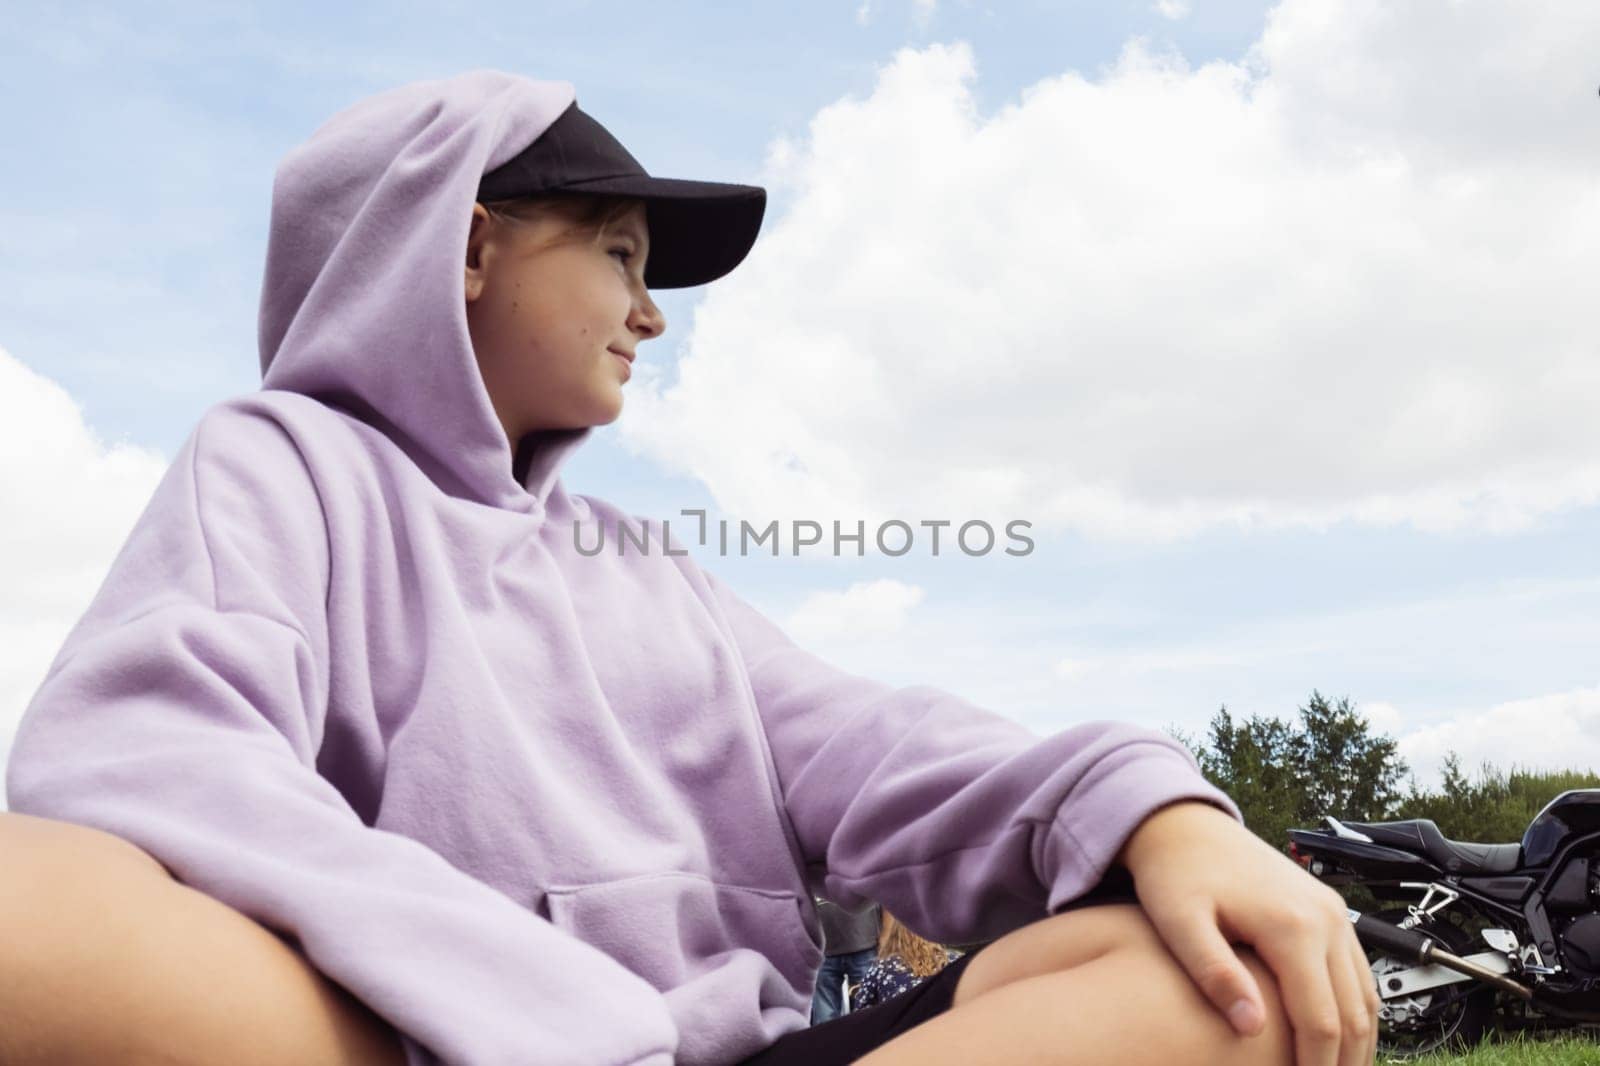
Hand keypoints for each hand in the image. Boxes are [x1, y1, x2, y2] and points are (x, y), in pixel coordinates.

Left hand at [1114, 800, 1379, 1065]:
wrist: (1183, 824)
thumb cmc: (1175, 871)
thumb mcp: (1179, 923)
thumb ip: (1214, 972)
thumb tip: (1250, 1026)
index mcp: (1293, 925)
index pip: (1321, 1021)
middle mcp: (1325, 918)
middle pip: (1354, 1015)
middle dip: (1343, 1065)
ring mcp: (1333, 912)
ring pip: (1366, 997)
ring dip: (1357, 1044)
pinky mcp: (1329, 911)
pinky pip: (1359, 974)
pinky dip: (1355, 1014)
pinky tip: (1335, 1042)